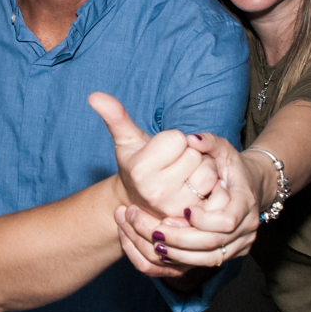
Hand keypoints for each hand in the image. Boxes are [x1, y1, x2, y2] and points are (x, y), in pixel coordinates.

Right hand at [87, 92, 218, 217]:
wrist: (141, 202)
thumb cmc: (136, 165)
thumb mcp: (126, 141)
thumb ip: (115, 116)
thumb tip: (95, 95)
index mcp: (141, 170)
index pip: (177, 138)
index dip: (173, 141)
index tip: (163, 153)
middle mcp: (157, 191)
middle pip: (194, 154)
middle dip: (188, 154)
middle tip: (174, 165)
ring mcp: (176, 207)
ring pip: (208, 171)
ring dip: (201, 169)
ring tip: (184, 176)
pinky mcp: (193, 216)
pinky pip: (215, 188)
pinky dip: (209, 185)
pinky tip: (194, 188)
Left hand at [115, 132, 262, 272]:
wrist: (250, 185)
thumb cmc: (231, 165)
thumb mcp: (222, 148)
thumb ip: (208, 141)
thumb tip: (192, 139)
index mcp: (246, 201)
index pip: (227, 220)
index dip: (203, 219)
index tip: (183, 211)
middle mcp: (247, 227)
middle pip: (213, 244)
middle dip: (180, 239)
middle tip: (153, 230)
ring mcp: (241, 243)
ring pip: (208, 259)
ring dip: (178, 253)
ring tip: (152, 240)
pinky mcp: (232, 253)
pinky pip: (206, 263)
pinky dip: (183, 259)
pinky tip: (161, 250)